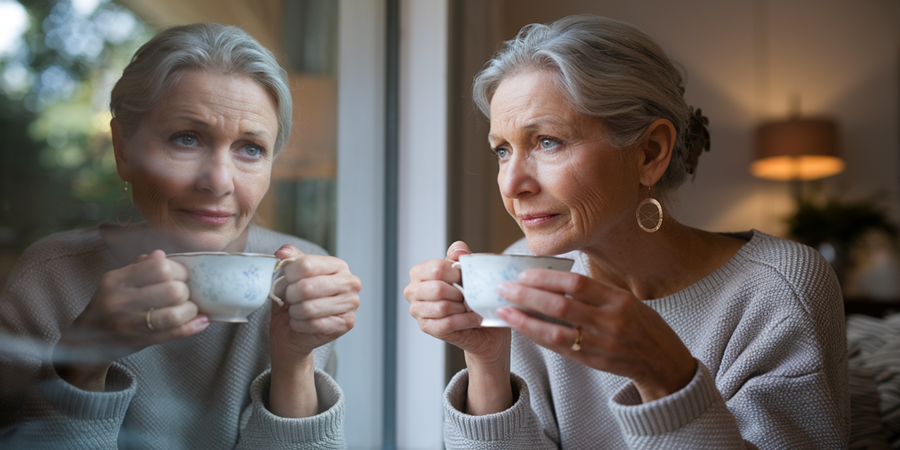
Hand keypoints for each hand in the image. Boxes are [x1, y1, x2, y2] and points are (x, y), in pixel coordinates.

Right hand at [54, 250, 208, 389]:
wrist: (84, 341)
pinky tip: (202, 322)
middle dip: (187, 292)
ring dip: (190, 311)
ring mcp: (127, 323)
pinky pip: (171, 334)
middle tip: (187, 294)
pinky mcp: (136, 341)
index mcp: (116, 279)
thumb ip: (140, 267)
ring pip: (173, 315)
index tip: (183, 276)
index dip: (180, 270)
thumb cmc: (109, 305)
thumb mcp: (118, 282)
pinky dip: (191, 327)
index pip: (160, 267)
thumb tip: (161, 254)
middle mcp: (119, 300)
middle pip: (172, 290)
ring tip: (192, 309)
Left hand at [269, 245, 359, 360]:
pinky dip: (298, 324)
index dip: (287, 275)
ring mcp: (350, 303)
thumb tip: (282, 252)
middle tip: (288, 299)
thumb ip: (290, 260)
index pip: (306, 265)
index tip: (284, 282)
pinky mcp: (346, 323)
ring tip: (295, 311)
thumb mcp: (291, 276)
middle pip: (306, 287)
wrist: (294, 331)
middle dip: (289, 295)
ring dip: (294, 312)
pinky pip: (313, 324)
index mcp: (338, 265)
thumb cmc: (295, 301)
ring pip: (308, 308)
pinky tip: (299, 323)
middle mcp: (349, 282)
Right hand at [404, 241, 512, 413]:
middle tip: (470, 295)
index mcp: (419, 272)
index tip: (466, 278)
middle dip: (460, 293)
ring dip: (463, 308)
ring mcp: (417, 310)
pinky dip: (466, 321)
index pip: (436, 268)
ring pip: (443, 307)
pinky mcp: (427, 327)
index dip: (457, 273)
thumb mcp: (470, 270)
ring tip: (472, 307)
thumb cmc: (473, 294)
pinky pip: (448, 323)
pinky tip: (475, 318)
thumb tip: (459, 250)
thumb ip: (462, 256)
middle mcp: (413, 290)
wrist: (483, 322)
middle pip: (438, 289)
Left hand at [496, 269, 696, 402]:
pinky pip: (559, 348)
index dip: (546, 277)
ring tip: (504, 310)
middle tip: (505, 288)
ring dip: (525, 320)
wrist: (662, 362)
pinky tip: (521, 327)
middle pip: (561, 306)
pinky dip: (538, 336)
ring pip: (555, 331)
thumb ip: (594, 292)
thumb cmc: (641, 324)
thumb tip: (551, 278)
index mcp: (618, 299)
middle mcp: (610, 321)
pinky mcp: (593, 362)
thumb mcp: (625, 300)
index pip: (576, 283)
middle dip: (528, 295)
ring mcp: (601, 344)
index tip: (524, 273)